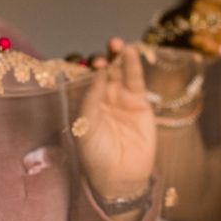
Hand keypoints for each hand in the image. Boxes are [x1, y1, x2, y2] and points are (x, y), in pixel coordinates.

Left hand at [77, 38, 155, 200]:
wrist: (121, 175)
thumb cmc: (96, 154)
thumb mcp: (86, 126)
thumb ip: (91, 98)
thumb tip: (98, 72)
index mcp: (82, 102)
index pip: (81, 77)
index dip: (81, 67)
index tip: (81, 63)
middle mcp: (101, 97)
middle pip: (101, 70)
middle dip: (100, 60)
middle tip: (100, 59)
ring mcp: (120, 97)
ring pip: (118, 71)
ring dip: (116, 56)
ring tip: (115, 44)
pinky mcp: (139, 101)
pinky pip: (135, 79)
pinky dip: (133, 64)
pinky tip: (130, 52)